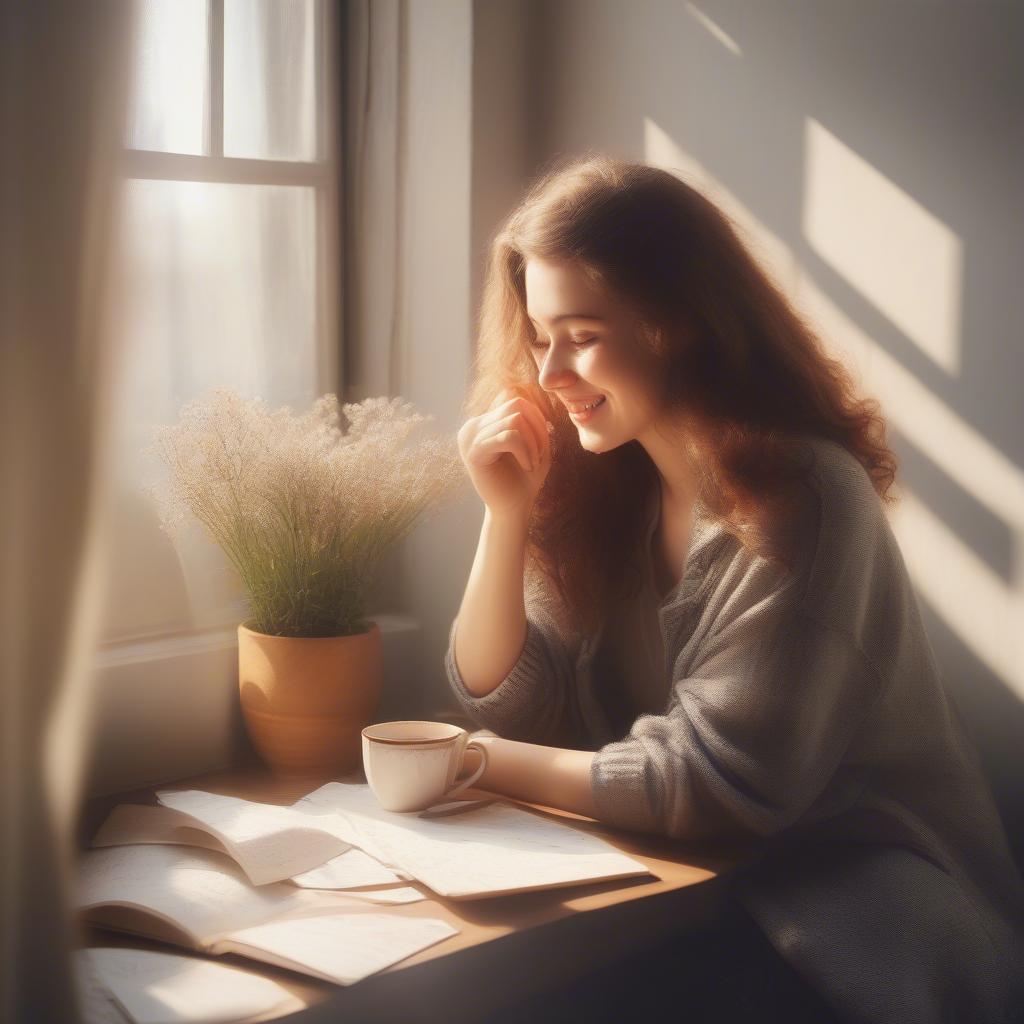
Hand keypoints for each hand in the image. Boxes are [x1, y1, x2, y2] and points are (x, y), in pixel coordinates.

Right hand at [456, 388, 552, 517]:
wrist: (514, 509)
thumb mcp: (536, 443)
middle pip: (515, 407)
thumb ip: (531, 419)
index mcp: (484, 423)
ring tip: (533, 463)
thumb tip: (522, 394)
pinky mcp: (474, 453)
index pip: (516, 402)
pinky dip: (525, 451)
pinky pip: (507, 437)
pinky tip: (528, 466)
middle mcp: (472, 426)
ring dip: (532, 443)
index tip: (543, 446)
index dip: (537, 420)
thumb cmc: (525, 478)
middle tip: (539, 456)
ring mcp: (469, 438)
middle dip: (536, 431)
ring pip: (513, 421)